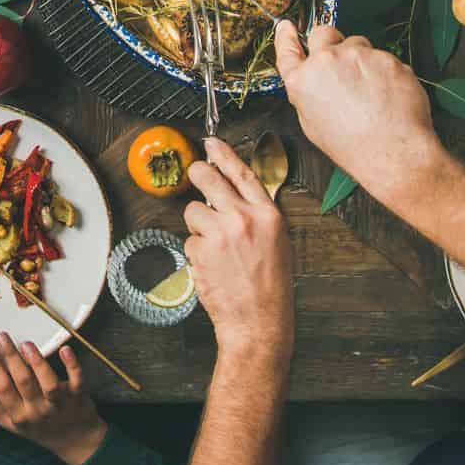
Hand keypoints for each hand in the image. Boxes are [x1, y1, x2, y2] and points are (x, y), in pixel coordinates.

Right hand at [0, 334, 107, 464]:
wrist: (75, 440)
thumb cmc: (39, 427)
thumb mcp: (11, 424)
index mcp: (20, 416)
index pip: (4, 390)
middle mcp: (39, 410)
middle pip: (23, 381)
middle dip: (11, 357)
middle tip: (2, 337)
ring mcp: (60, 403)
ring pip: (48, 382)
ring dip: (37, 362)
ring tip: (26, 344)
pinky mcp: (78, 395)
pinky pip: (77, 379)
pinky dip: (72, 365)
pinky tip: (64, 349)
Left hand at [183, 138, 292, 361]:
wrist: (258, 321)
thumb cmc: (269, 286)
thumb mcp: (275, 241)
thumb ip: (256, 214)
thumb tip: (232, 194)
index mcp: (267, 215)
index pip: (242, 174)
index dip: (224, 154)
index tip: (211, 143)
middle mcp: (244, 218)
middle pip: (208, 178)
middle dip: (197, 174)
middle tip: (196, 175)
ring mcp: (221, 233)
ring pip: (193, 210)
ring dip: (198, 226)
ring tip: (215, 249)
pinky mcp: (201, 250)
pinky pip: (188, 239)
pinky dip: (196, 251)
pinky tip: (212, 266)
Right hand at [274, 21, 440, 201]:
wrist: (393, 152)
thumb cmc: (353, 146)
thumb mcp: (312, 124)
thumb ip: (308, 93)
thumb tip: (315, 81)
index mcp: (302, 81)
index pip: (287, 49)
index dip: (286, 36)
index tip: (287, 28)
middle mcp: (326, 62)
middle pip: (323, 33)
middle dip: (331, 43)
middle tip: (342, 65)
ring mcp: (357, 55)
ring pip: (358, 44)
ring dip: (361, 59)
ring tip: (370, 91)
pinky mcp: (386, 57)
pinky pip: (383, 57)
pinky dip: (385, 71)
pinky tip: (388, 95)